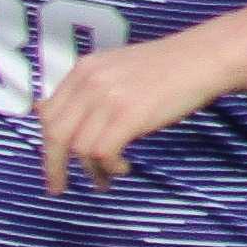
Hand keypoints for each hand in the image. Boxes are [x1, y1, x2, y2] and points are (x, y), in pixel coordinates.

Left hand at [36, 31, 229, 193]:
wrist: (201, 59)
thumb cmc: (163, 69)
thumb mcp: (114, 70)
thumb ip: (87, 92)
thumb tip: (60, 120)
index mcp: (82, 70)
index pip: (47, 113)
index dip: (46, 144)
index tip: (51, 164)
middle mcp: (89, 82)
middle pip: (55, 133)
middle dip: (53, 166)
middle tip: (59, 188)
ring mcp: (108, 98)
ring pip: (79, 148)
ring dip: (90, 170)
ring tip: (104, 178)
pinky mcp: (128, 115)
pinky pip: (103, 153)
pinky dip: (109, 167)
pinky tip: (122, 168)